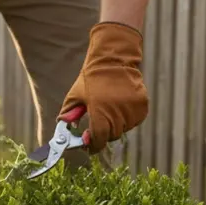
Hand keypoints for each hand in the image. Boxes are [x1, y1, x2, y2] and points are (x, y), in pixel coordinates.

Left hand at [59, 22, 148, 153]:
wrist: (113, 59)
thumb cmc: (92, 78)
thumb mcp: (75, 95)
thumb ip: (68, 114)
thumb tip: (63, 127)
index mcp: (100, 112)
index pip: (99, 139)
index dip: (93, 145)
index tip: (89, 145)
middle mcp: (117, 113)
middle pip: (111, 136)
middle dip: (103, 133)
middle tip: (98, 121)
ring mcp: (132, 110)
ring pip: (123, 128)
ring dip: (116, 125)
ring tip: (109, 107)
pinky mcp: (142, 106)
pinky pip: (134, 121)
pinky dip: (127, 118)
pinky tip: (120, 105)